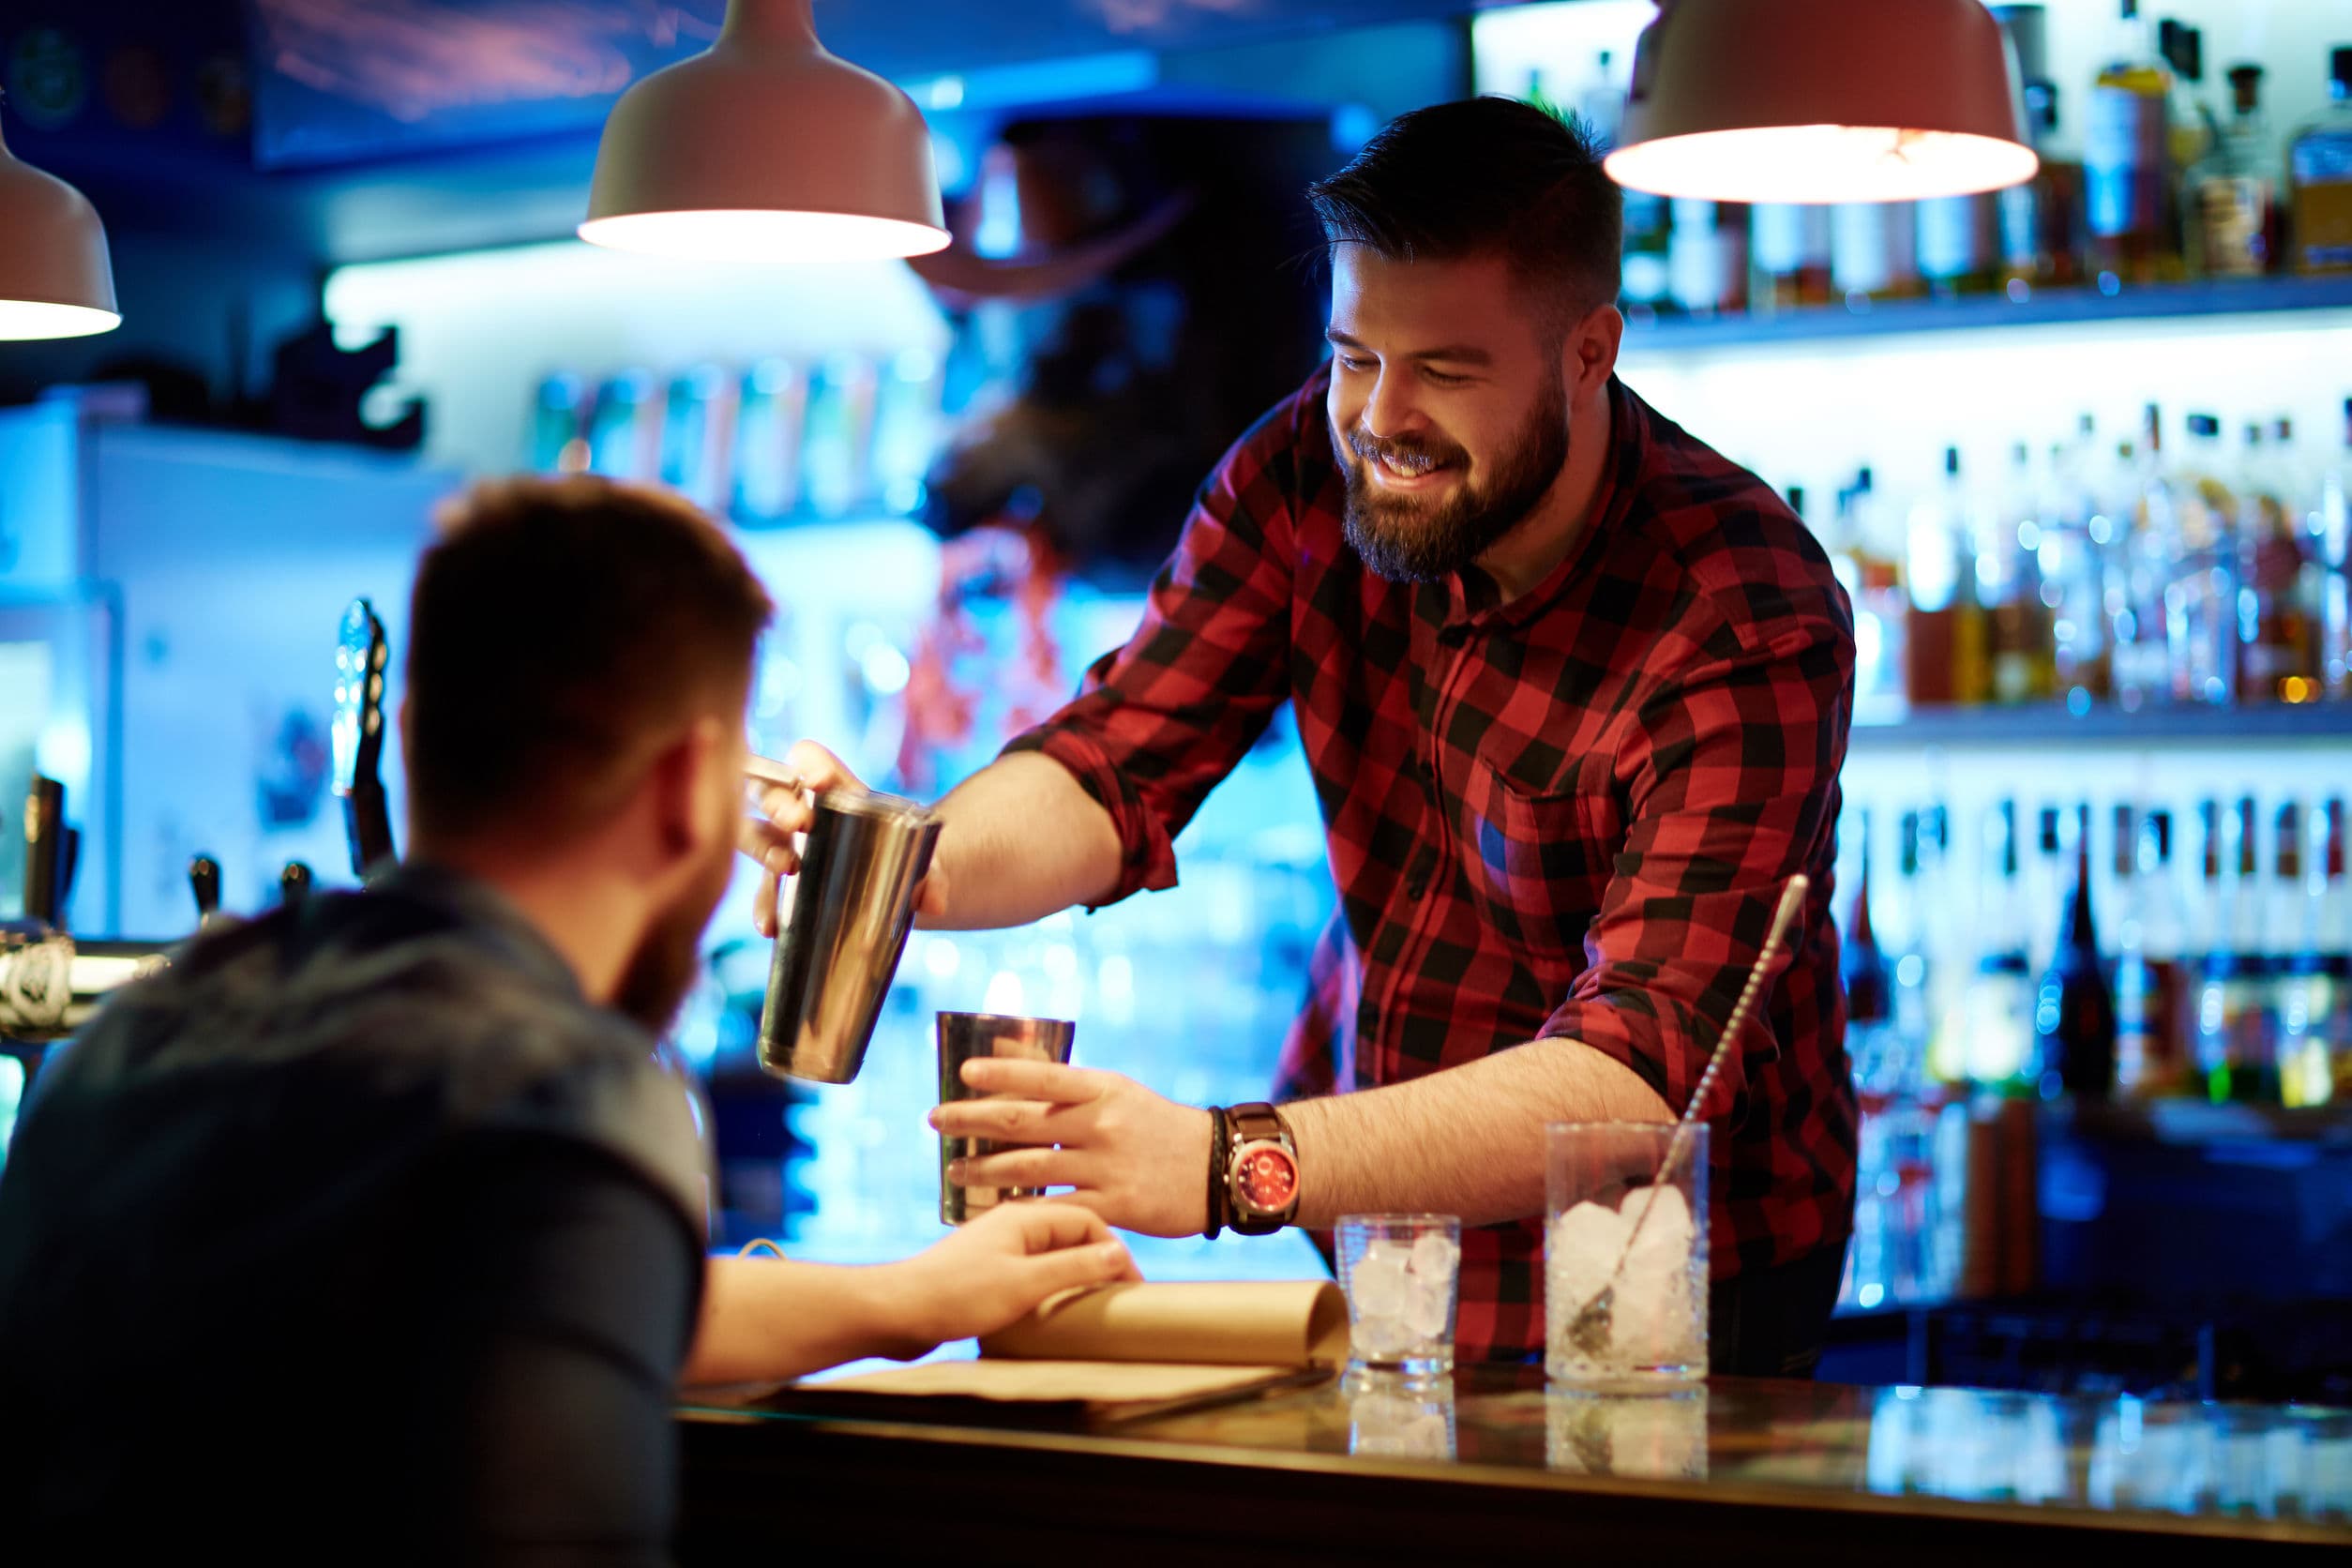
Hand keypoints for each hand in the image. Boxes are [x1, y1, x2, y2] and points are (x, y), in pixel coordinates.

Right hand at [738, 740, 950, 935]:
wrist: (896, 884)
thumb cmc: (903, 853)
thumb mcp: (920, 858)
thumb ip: (931, 875)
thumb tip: (934, 902)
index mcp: (833, 789)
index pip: (808, 758)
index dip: (808, 763)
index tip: (820, 782)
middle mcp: (801, 810)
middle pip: (771, 792)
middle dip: (779, 803)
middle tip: (799, 823)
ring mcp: (784, 845)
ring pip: (755, 834)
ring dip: (763, 847)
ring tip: (784, 869)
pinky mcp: (781, 883)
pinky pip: (762, 889)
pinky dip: (764, 905)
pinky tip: (770, 924)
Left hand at [877, 1201, 1138, 1355]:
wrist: (896, 1312)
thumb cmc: (957, 1294)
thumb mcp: (1025, 1283)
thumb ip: (1074, 1267)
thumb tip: (1119, 1254)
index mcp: (1024, 1216)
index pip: (1088, 1220)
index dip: (1115, 1251)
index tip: (1131, 1286)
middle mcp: (1012, 1226)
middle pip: (1071, 1236)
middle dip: (1099, 1262)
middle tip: (1118, 1298)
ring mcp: (998, 1250)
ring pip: (1052, 1257)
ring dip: (1074, 1278)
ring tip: (1091, 1308)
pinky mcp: (985, 1274)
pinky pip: (1031, 1275)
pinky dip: (1050, 1290)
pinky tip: (1053, 1314)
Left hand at [928, 1060, 1213, 1238]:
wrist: (1218, 1168)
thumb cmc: (1159, 1127)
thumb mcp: (1120, 1092)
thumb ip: (1070, 1086)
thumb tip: (1010, 1058)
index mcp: (1103, 1089)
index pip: (1042, 1076)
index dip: (1000, 1074)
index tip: (962, 1074)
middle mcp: (1101, 1124)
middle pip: (1023, 1121)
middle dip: (972, 1120)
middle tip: (935, 1119)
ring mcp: (1107, 1165)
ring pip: (1029, 1167)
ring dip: (984, 1168)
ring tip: (954, 1168)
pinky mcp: (1115, 1205)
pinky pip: (1056, 1207)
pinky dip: (1021, 1209)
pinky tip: (995, 1209)